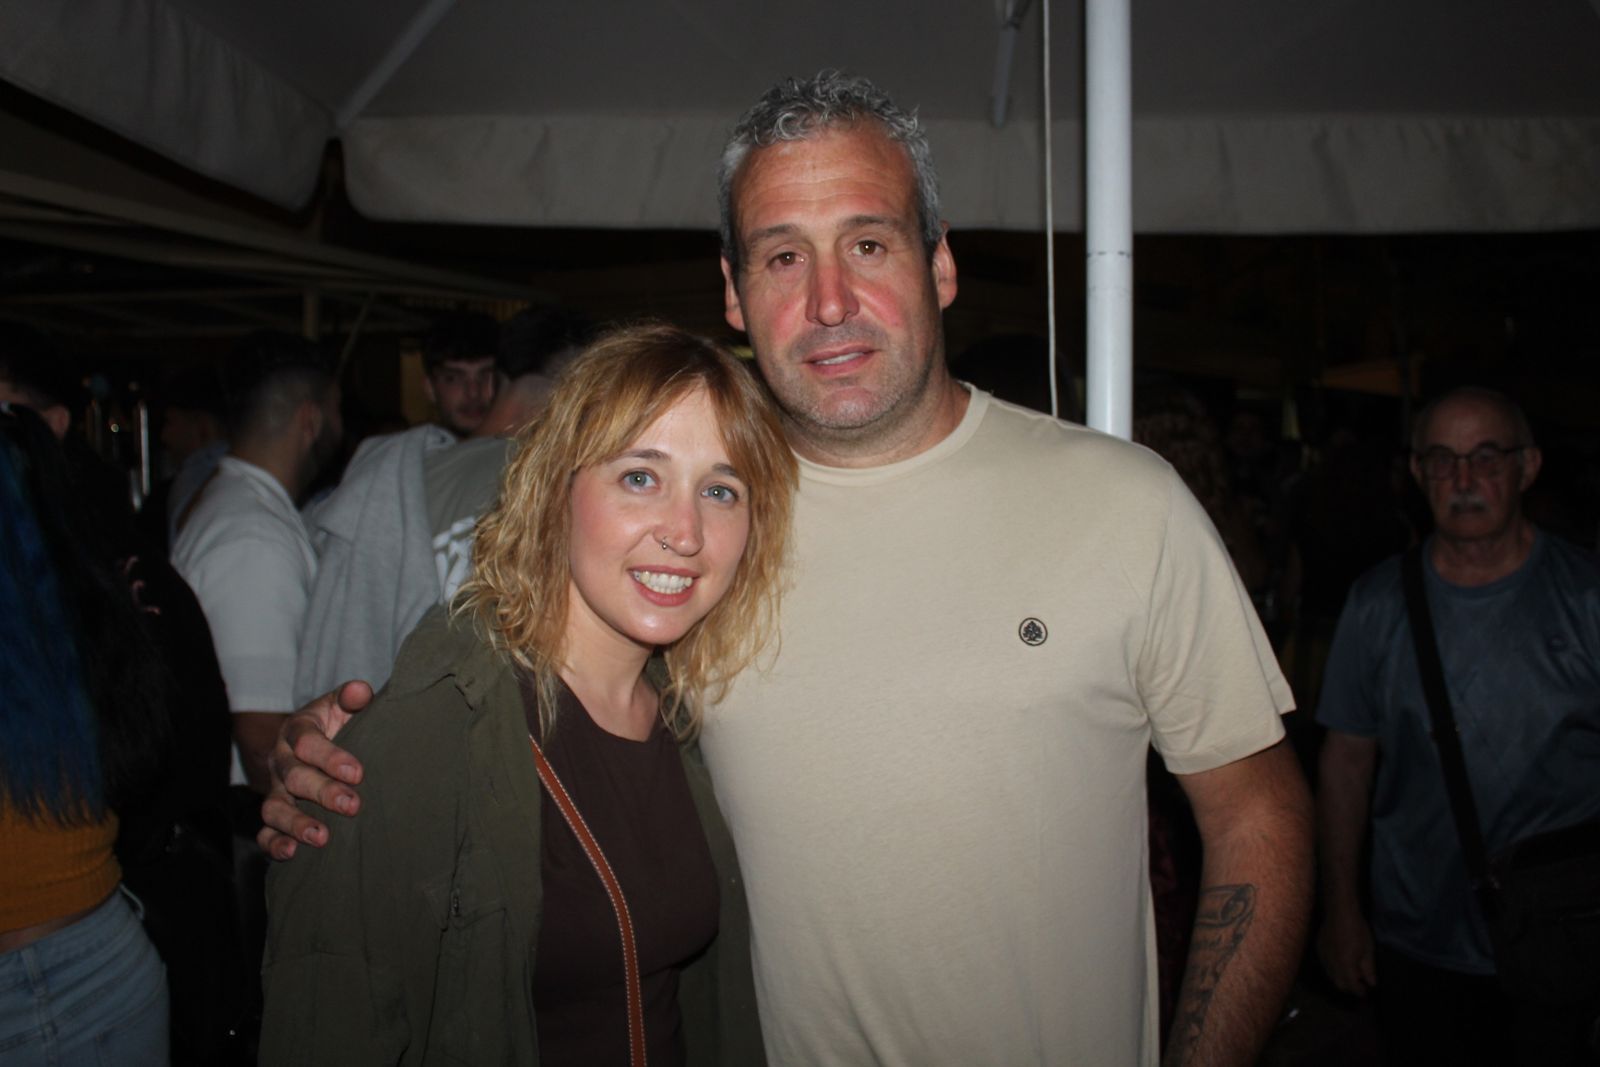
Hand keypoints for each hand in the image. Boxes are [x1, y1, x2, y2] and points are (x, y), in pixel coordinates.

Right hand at [257, 680, 372, 859]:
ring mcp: (275, 790)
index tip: (357, 773)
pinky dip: (274, 845)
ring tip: (322, 838)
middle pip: (294, 777)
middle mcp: (281, 760)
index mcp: (297, 730)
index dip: (330, 757)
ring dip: (296, 824)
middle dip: (323, 792)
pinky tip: (291, 854)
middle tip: (352, 805)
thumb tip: (359, 691)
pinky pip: (265, 832)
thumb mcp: (343, 705)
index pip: (307, 742)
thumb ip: (353, 697)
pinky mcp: (275, 814)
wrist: (318, 742)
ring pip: (274, 808)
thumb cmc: (337, 723)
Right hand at [1317, 908, 1376, 995]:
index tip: (1366, 992)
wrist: (1340, 912)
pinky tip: (1341, 962)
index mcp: (1345, 966)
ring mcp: (1323, 957)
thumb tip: (1371, 983)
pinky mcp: (1319, 950)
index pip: (1352, 986)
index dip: (1360, 991)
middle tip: (1359, 984)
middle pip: (1339, 984)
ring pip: (1331, 976)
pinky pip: (1326, 966)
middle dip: (1349, 987)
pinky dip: (1334, 969)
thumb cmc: (1358, 930)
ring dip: (1341, 978)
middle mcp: (1332, 965)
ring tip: (1351, 973)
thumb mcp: (1368, 950)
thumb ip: (1369, 969)